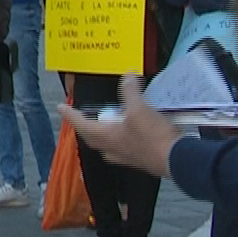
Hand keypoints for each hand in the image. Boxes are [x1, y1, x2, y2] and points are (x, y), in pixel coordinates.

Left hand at [56, 75, 180, 178]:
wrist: (177, 160)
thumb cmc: (151, 136)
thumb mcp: (139, 109)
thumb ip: (131, 92)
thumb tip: (127, 76)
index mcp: (105, 137)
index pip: (81, 124)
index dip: (70, 114)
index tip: (60, 107)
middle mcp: (111, 149)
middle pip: (92, 136)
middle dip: (85, 125)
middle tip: (81, 115)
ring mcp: (125, 156)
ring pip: (106, 143)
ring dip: (103, 131)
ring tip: (104, 121)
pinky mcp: (139, 159)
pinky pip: (121, 146)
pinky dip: (120, 135)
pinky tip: (128, 130)